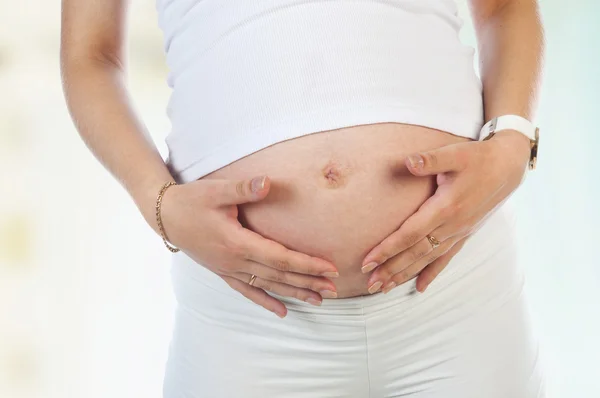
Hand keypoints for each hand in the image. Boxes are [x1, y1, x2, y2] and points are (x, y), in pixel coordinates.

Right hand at [160, 175, 338, 317]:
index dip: (307, 264)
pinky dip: (266, 301)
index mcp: (237, 242)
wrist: (164, 216)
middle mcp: (235, 261)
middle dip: (308, 282)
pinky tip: (282, 311)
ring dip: (294, 293)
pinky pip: (247, 291)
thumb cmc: (191, 200)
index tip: (330, 268)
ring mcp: (228, 269)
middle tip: (335, 289)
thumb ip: (243, 188)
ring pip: (267, 285)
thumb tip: (267, 182)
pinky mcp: (223, 271)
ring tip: (319, 301)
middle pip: (279, 275)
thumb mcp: (216, 191)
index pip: (280, 257)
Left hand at [361, 130, 530, 293]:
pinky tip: (420, 288)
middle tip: (370, 283)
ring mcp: (459, 232)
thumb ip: (430, 160)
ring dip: (405, 274)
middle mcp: (452, 225)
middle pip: (415, 252)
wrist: (508, 167)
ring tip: (385, 288)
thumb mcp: (455, 154)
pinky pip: (445, 258)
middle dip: (391, 269)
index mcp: (445, 207)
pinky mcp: (465, 233)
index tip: (368, 261)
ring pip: (428, 259)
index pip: (410, 234)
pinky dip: (432, 273)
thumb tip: (408, 161)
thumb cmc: (478, 158)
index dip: (388, 249)